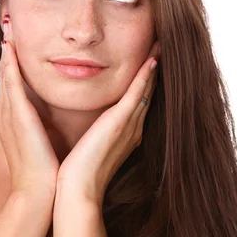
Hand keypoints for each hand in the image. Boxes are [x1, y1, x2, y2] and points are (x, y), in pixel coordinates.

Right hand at [0, 15, 58, 196]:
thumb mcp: (42, 140)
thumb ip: (44, 123)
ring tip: (8, 25)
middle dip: (7, 47)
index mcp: (14, 118)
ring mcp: (8, 114)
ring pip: (6, 73)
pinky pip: (11, 84)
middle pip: (5, 73)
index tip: (16, 40)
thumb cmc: (45, 169)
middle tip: (8, 22)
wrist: (40, 192)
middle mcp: (7, 113)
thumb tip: (53, 113)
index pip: (12, 82)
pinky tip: (12, 47)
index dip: (12, 60)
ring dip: (8, 48)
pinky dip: (10, 64)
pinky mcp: (16, 116)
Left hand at [56, 41, 160, 205]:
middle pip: (147, 92)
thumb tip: (86, 126)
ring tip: (160, 46)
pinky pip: (137, 94)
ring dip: (153, 67)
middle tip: (160, 46)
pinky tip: (152, 60)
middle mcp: (132, 128)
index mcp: (123, 133)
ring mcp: (129, 125)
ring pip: (146, 89)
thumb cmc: (77, 172)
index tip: (148, 60)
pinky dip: (145, 76)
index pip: (137, 100)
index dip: (144, 80)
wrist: (76, 190)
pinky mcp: (120, 123)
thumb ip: (92, 133)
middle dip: (153, 70)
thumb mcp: (88, 146)